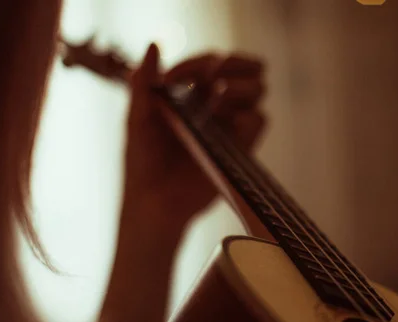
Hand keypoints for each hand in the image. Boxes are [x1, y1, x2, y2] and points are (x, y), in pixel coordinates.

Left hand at [124, 44, 264, 224]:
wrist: (153, 202)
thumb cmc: (142, 162)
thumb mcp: (137, 118)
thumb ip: (144, 83)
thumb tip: (154, 44)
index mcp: (193, 97)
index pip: (210, 63)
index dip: (194, 64)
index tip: (170, 79)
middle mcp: (217, 108)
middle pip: (246, 70)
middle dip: (236, 62)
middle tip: (214, 70)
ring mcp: (231, 127)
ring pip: (258, 90)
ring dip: (241, 84)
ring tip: (218, 95)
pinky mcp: (241, 147)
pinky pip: (259, 120)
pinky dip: (247, 112)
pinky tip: (225, 119)